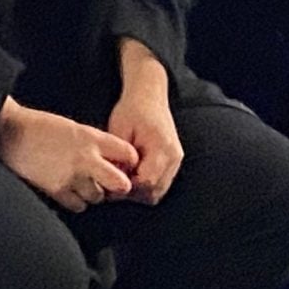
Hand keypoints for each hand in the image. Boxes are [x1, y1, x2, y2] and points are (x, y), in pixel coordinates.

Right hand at [0, 99, 138, 212]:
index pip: (128, 154)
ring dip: (94, 193)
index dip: (129, 161)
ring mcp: (72, 177)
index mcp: (92, 138)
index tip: (124, 165)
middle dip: (119, 185)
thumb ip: (95, 143)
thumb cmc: (41, 127)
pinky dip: (77, 201)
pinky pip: (79, 205)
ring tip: (83, 183)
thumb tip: (112, 160)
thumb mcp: (75, 127)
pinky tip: (69, 190)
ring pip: (98, 197)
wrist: (12, 133)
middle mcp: (86, 159)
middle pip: (121, 184)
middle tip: (112, 183)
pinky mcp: (57, 191)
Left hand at [107, 40, 183, 204]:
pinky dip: (146, 185)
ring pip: (158, 191)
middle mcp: (173, 156)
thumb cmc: (132, 110)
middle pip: (154, 192)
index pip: (147, 182)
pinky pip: (161, 183)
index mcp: (161, 147)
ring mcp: (176, 160)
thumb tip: (114, 181)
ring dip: (140, 191)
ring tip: (122, 178)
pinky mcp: (173, 161)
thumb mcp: (119, 131)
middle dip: (133, 193)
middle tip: (114, 183)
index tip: (112, 181)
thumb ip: (118, 158)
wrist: (149, 95)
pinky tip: (132, 174)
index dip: (127, 186)